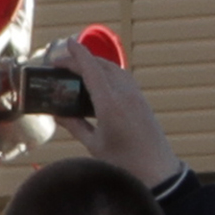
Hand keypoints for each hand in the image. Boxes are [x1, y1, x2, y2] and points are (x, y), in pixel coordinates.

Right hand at [56, 29, 182, 190]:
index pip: (91, 70)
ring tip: (79, 69)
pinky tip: (99, 81)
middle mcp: (124, 95)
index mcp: (109, 104)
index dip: (78, 54)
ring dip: (97, 64)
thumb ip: (74, 125)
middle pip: (102, 65)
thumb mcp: (94, 144)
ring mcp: (136, 96)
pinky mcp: (142, 101)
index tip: (66, 43)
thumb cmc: (123, 162)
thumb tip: (56, 113)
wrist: (157, 171)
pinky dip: (108, 73)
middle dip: (83, 58)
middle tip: (63, 62)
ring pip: (115, 69)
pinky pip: (123, 78)